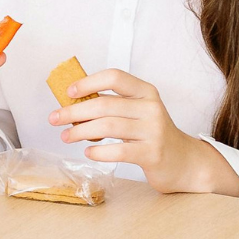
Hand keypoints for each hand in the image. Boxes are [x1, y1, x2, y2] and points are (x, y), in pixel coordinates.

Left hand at [49, 67, 238, 195]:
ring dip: (80, 131)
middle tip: (55, 118)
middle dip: (74, 111)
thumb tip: (72, 105)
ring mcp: (153, 131)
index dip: (89, 82)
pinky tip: (88, 152)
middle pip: (105, 104)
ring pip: (108, 126)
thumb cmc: (152, 135)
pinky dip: (99, 151)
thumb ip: (113, 106)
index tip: (68, 92)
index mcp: (146, 92)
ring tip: (66, 137)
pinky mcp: (152, 153)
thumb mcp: (138, 113)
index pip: (115, 77)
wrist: (183, 162)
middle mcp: (151, 108)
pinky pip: (118, 151)